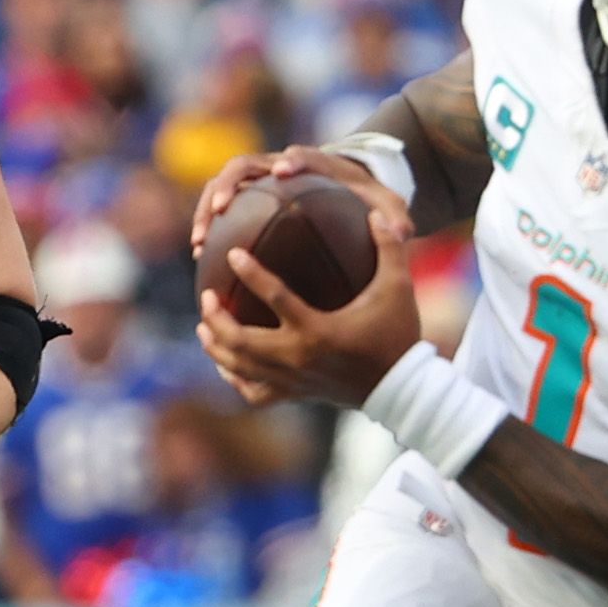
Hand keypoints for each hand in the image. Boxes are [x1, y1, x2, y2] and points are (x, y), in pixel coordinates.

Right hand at [191, 144, 414, 263]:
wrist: (349, 188)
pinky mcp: (248, 195)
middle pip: (245, 164)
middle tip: (217, 210)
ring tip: (200, 243)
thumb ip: (395, 218)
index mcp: (315, 162)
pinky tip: (201, 256)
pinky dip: (209, 226)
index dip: (292, 159)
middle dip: (228, 184)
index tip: (283, 171)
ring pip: (223, 185)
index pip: (301, 154)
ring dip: (206, 209)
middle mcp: (279, 164)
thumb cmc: (369, 199)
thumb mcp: (389, 207)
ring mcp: (259, 178)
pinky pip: (222, 207)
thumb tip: (401, 233)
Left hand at [196, 214, 423, 408]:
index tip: (232, 253)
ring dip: (216, 346)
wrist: (404, 388)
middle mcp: (298, 357)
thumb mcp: (398, 288)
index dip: (250, 272)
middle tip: (207, 297)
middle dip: (217, 318)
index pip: (274, 297)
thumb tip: (376, 213)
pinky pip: (254, 392)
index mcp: (318, 330)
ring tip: (204, 325)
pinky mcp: (297, 393)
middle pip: (240, 340)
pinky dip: (235, 378)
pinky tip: (225, 363)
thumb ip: (389, 247)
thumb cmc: (398, 334)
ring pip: (240, 366)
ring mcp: (294, 379)